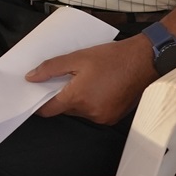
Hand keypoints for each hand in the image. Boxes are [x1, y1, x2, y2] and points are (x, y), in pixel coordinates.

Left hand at [27, 35, 155, 125]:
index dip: (39, 103)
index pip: (49, 110)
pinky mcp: (113, 118)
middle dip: (62, 95)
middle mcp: (90, 112)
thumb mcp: (78, 57)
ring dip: (78, 99)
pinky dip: (92, 102)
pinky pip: (94, 113)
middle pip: (65, 109)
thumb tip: (31, 77)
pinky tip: (98, 86)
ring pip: (80, 111)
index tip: (35, 94)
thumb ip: (51, 68)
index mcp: (78, 98)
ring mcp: (103, 117)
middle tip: (66, 77)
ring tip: (86, 79)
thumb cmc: (113, 57)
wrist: (144, 61)